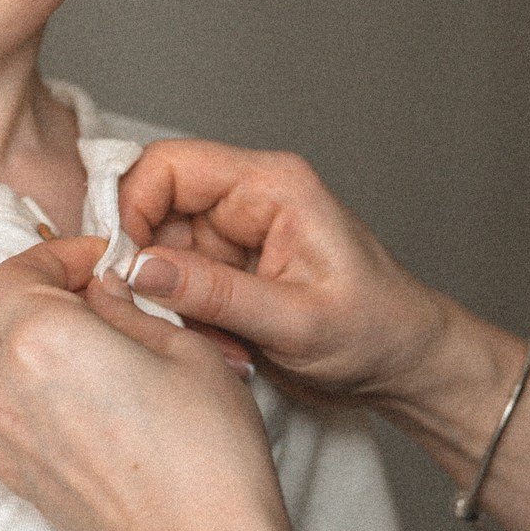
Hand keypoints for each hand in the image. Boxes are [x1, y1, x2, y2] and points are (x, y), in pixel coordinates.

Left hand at [0, 238, 299, 530]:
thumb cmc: (208, 453)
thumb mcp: (186, 350)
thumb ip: (130, 308)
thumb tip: (104, 290)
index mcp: (43, 337)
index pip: (14, 272)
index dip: (55, 257)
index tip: (98, 263)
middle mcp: (6, 386)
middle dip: (34, 296)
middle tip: (95, 300)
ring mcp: (4, 438)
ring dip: (14, 344)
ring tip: (78, 349)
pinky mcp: (15, 479)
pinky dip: (11, 392)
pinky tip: (68, 399)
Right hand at [116, 140, 453, 410]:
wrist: (408, 364)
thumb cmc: (376, 332)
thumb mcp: (297, 322)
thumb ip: (216, 293)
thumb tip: (139, 269)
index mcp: (270, 186)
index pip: (168, 166)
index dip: (131, 208)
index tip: (121, 266)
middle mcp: (248, 200)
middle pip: (154, 209)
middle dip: (148, 268)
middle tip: (159, 318)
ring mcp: (236, 237)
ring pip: (160, 254)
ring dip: (169, 304)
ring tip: (215, 345)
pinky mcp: (230, 271)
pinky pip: (179, 285)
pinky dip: (185, 321)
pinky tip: (223, 349)